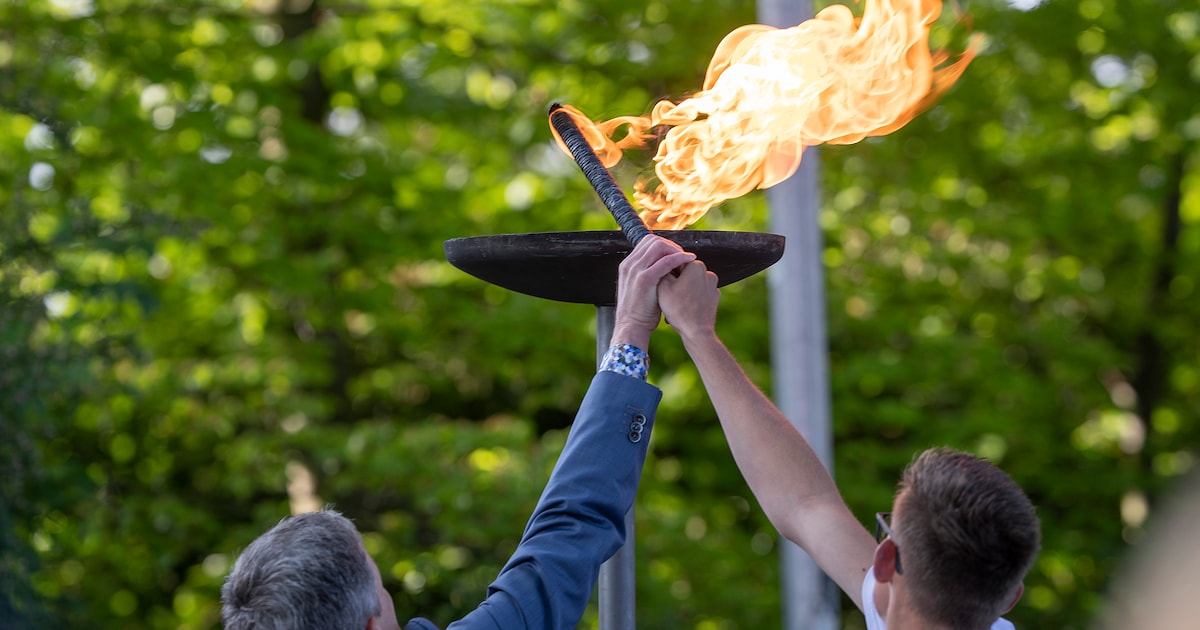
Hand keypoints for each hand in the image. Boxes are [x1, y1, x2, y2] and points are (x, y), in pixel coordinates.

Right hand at [612, 236, 695, 350]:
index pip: (647, 242)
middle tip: (683, 254)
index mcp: (628, 265)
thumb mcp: (643, 288)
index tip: (676, 253)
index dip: (665, 244)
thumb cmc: (641, 312)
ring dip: (675, 250)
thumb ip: (649, 274)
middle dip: (671, 245)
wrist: (632, 328)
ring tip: (687, 258)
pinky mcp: (645, 279)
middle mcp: (630, 264)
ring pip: (658, 246)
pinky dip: (679, 258)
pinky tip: (689, 260)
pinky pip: (665, 261)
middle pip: (653, 240)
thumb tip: (665, 266)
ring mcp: (636, 270)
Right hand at [659, 257, 719, 342]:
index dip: (667, 272)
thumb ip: (662, 271)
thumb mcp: (662, 287)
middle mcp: (708, 272)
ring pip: (692, 283)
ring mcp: (713, 286)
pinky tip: (683, 309)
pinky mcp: (715, 297)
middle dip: (676, 282)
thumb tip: (662, 266)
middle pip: (685, 272)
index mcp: (696, 265)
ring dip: (683, 290)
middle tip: (666, 295)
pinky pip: (699, 294)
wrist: (696, 332)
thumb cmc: (679, 309)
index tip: (662, 283)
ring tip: (674, 304)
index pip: (676, 261)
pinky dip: (691, 299)